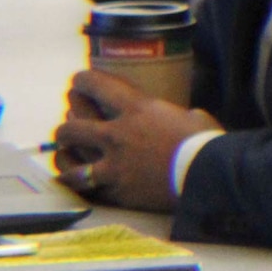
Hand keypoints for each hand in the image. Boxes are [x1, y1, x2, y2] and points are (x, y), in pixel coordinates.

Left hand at [50, 69, 219, 210]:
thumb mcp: (193, 117)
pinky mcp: (115, 190)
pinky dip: (72, 179)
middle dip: (68, 118)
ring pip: (69, 157)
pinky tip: (67, 177)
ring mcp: (112, 165)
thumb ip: (174, 115)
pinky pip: (81, 185)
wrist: (208, 178)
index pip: (96, 86)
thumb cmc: (206, 144)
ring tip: (64, 148)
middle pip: (73, 123)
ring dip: (63, 151)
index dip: (82, 81)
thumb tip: (180, 117)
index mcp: (137, 109)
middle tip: (70, 116)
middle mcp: (117, 135)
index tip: (79, 81)